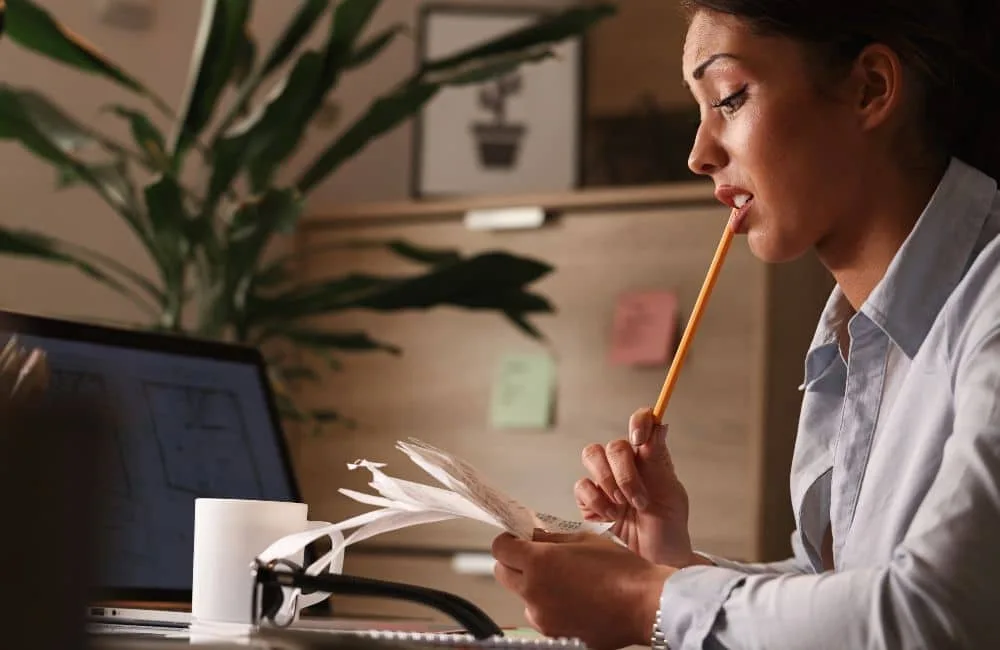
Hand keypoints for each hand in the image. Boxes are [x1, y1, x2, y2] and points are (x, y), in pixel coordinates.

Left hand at [492, 530, 672, 649]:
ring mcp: (542, 617)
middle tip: (536, 556)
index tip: (518, 538)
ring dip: (533, 586)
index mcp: (538, 562)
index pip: (500, 547)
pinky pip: (541, 615)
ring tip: (563, 581)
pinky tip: (573, 600)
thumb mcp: (584, 539)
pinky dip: (549, 606)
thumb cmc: (620, 569)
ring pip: (522, 596)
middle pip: (503, 573)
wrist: (644, 604)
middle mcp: (533, 591)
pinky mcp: (554, 634)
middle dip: (514, 562)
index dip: (508, 540)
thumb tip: (533, 535)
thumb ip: (552, 537)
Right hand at [575, 407, 701, 566]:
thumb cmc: (669, 526)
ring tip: (623, 506)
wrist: (655, 559)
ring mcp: (605, 480)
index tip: (639, 437)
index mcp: (649, 457)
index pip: (642, 423)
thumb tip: (661, 426)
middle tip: (637, 499)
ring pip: (592, 456)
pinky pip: (582, 486)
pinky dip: (597, 501)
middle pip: (613, 445)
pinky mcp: (589, 499)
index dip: (639, 421)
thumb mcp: (671, 493)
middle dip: (624, 473)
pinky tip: (611, 516)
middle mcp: (626, 464)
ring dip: (608, 483)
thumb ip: (659, 460)